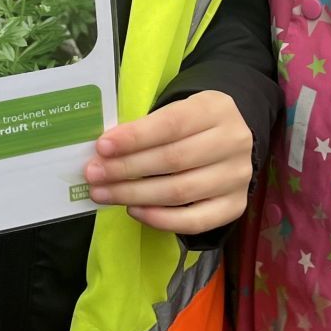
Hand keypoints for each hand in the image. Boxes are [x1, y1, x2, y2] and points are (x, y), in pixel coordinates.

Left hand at [83, 90, 254, 233]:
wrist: (230, 139)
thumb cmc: (191, 124)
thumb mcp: (176, 110)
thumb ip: (147, 127)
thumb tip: (105, 151)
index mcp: (216, 109)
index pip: (172, 124)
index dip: (135, 137)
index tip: (102, 147)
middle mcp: (233, 142)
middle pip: (174, 160)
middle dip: (127, 169)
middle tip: (94, 174)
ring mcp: (237, 177)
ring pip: (180, 191)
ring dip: (135, 195)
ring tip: (104, 194)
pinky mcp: (235, 206)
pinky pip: (195, 221)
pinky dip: (160, 219)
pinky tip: (134, 211)